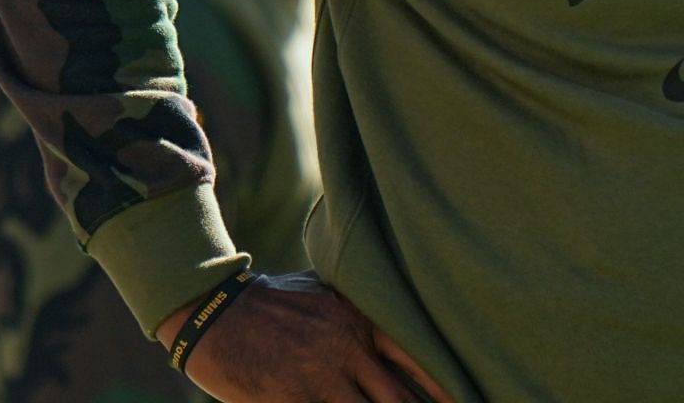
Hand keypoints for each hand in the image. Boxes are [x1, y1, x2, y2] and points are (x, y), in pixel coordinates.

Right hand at [156, 271, 452, 401]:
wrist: (214, 313)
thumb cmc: (275, 300)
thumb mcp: (328, 291)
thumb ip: (363, 308)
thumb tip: (401, 316)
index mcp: (361, 320)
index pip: (417, 357)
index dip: (443, 385)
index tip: (468, 398)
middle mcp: (347, 350)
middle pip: (398, 397)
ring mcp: (317, 379)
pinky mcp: (289, 401)